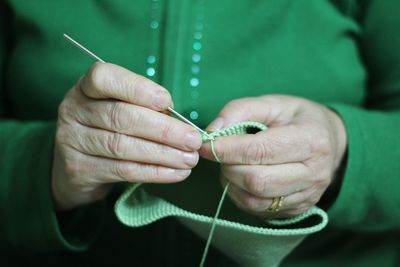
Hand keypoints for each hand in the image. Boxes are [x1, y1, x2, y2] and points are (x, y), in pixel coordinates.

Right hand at [52, 63, 201, 209]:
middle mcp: (74, 111)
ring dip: (163, 154)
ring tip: (189, 159)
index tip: (167, 102)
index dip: (138, 89)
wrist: (76, 165)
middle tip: (193, 139)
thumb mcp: (121, 108)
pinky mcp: (80, 170)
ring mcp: (73, 141)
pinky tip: (175, 173)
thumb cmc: (108, 128)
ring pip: (123, 146)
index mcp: (86, 88)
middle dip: (163, 129)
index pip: (105, 78)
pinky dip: (153, 172)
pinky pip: (123, 171)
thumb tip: (176, 118)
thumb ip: (144, 107)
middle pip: (121, 117)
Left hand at [199, 95, 346, 217]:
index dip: (227, 149)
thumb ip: (240, 110)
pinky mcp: (297, 210)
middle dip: (228, 167)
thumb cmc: (297, 119)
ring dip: (231, 183)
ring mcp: (307, 195)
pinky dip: (240, 195)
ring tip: (230, 165)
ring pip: (256, 200)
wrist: (329, 142)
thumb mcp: (273, 103)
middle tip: (219, 154)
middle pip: (257, 180)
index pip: (261, 151)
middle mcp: (314, 173)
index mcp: (311, 139)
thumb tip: (212, 131)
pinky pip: (259, 210)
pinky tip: (239, 179)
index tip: (205, 144)